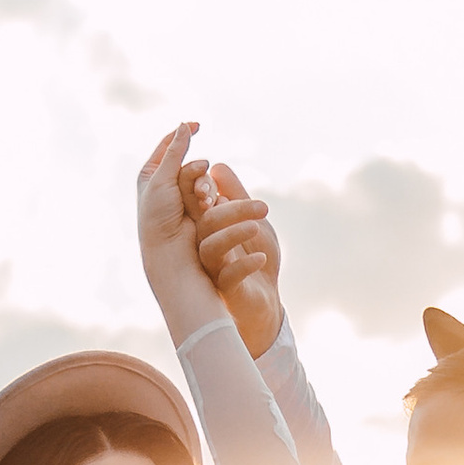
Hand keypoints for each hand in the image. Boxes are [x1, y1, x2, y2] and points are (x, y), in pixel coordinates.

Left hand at [136, 118, 209, 305]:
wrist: (170, 251)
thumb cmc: (157, 216)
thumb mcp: (162, 179)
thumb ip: (175, 152)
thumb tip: (184, 125)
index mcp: (150, 174)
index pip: (168, 146)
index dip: (182, 133)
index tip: (197, 124)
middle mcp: (167, 183)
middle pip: (189, 162)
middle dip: (194, 172)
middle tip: (194, 188)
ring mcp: (184, 196)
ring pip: (202, 177)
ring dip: (202, 186)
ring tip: (201, 201)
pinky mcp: (200, 208)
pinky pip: (210, 191)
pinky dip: (208, 196)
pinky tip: (206, 206)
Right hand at [186, 156, 284, 352]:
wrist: (266, 297)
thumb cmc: (256, 254)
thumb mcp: (252, 219)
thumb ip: (236, 194)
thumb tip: (216, 167)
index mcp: (207, 226)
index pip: (197, 203)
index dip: (203, 187)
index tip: (216, 178)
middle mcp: (204, 245)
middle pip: (206, 221)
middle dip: (229, 210)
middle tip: (262, 206)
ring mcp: (212, 269)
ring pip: (210, 248)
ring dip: (233, 234)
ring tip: (257, 228)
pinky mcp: (224, 291)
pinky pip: (228, 277)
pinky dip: (244, 265)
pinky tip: (261, 259)